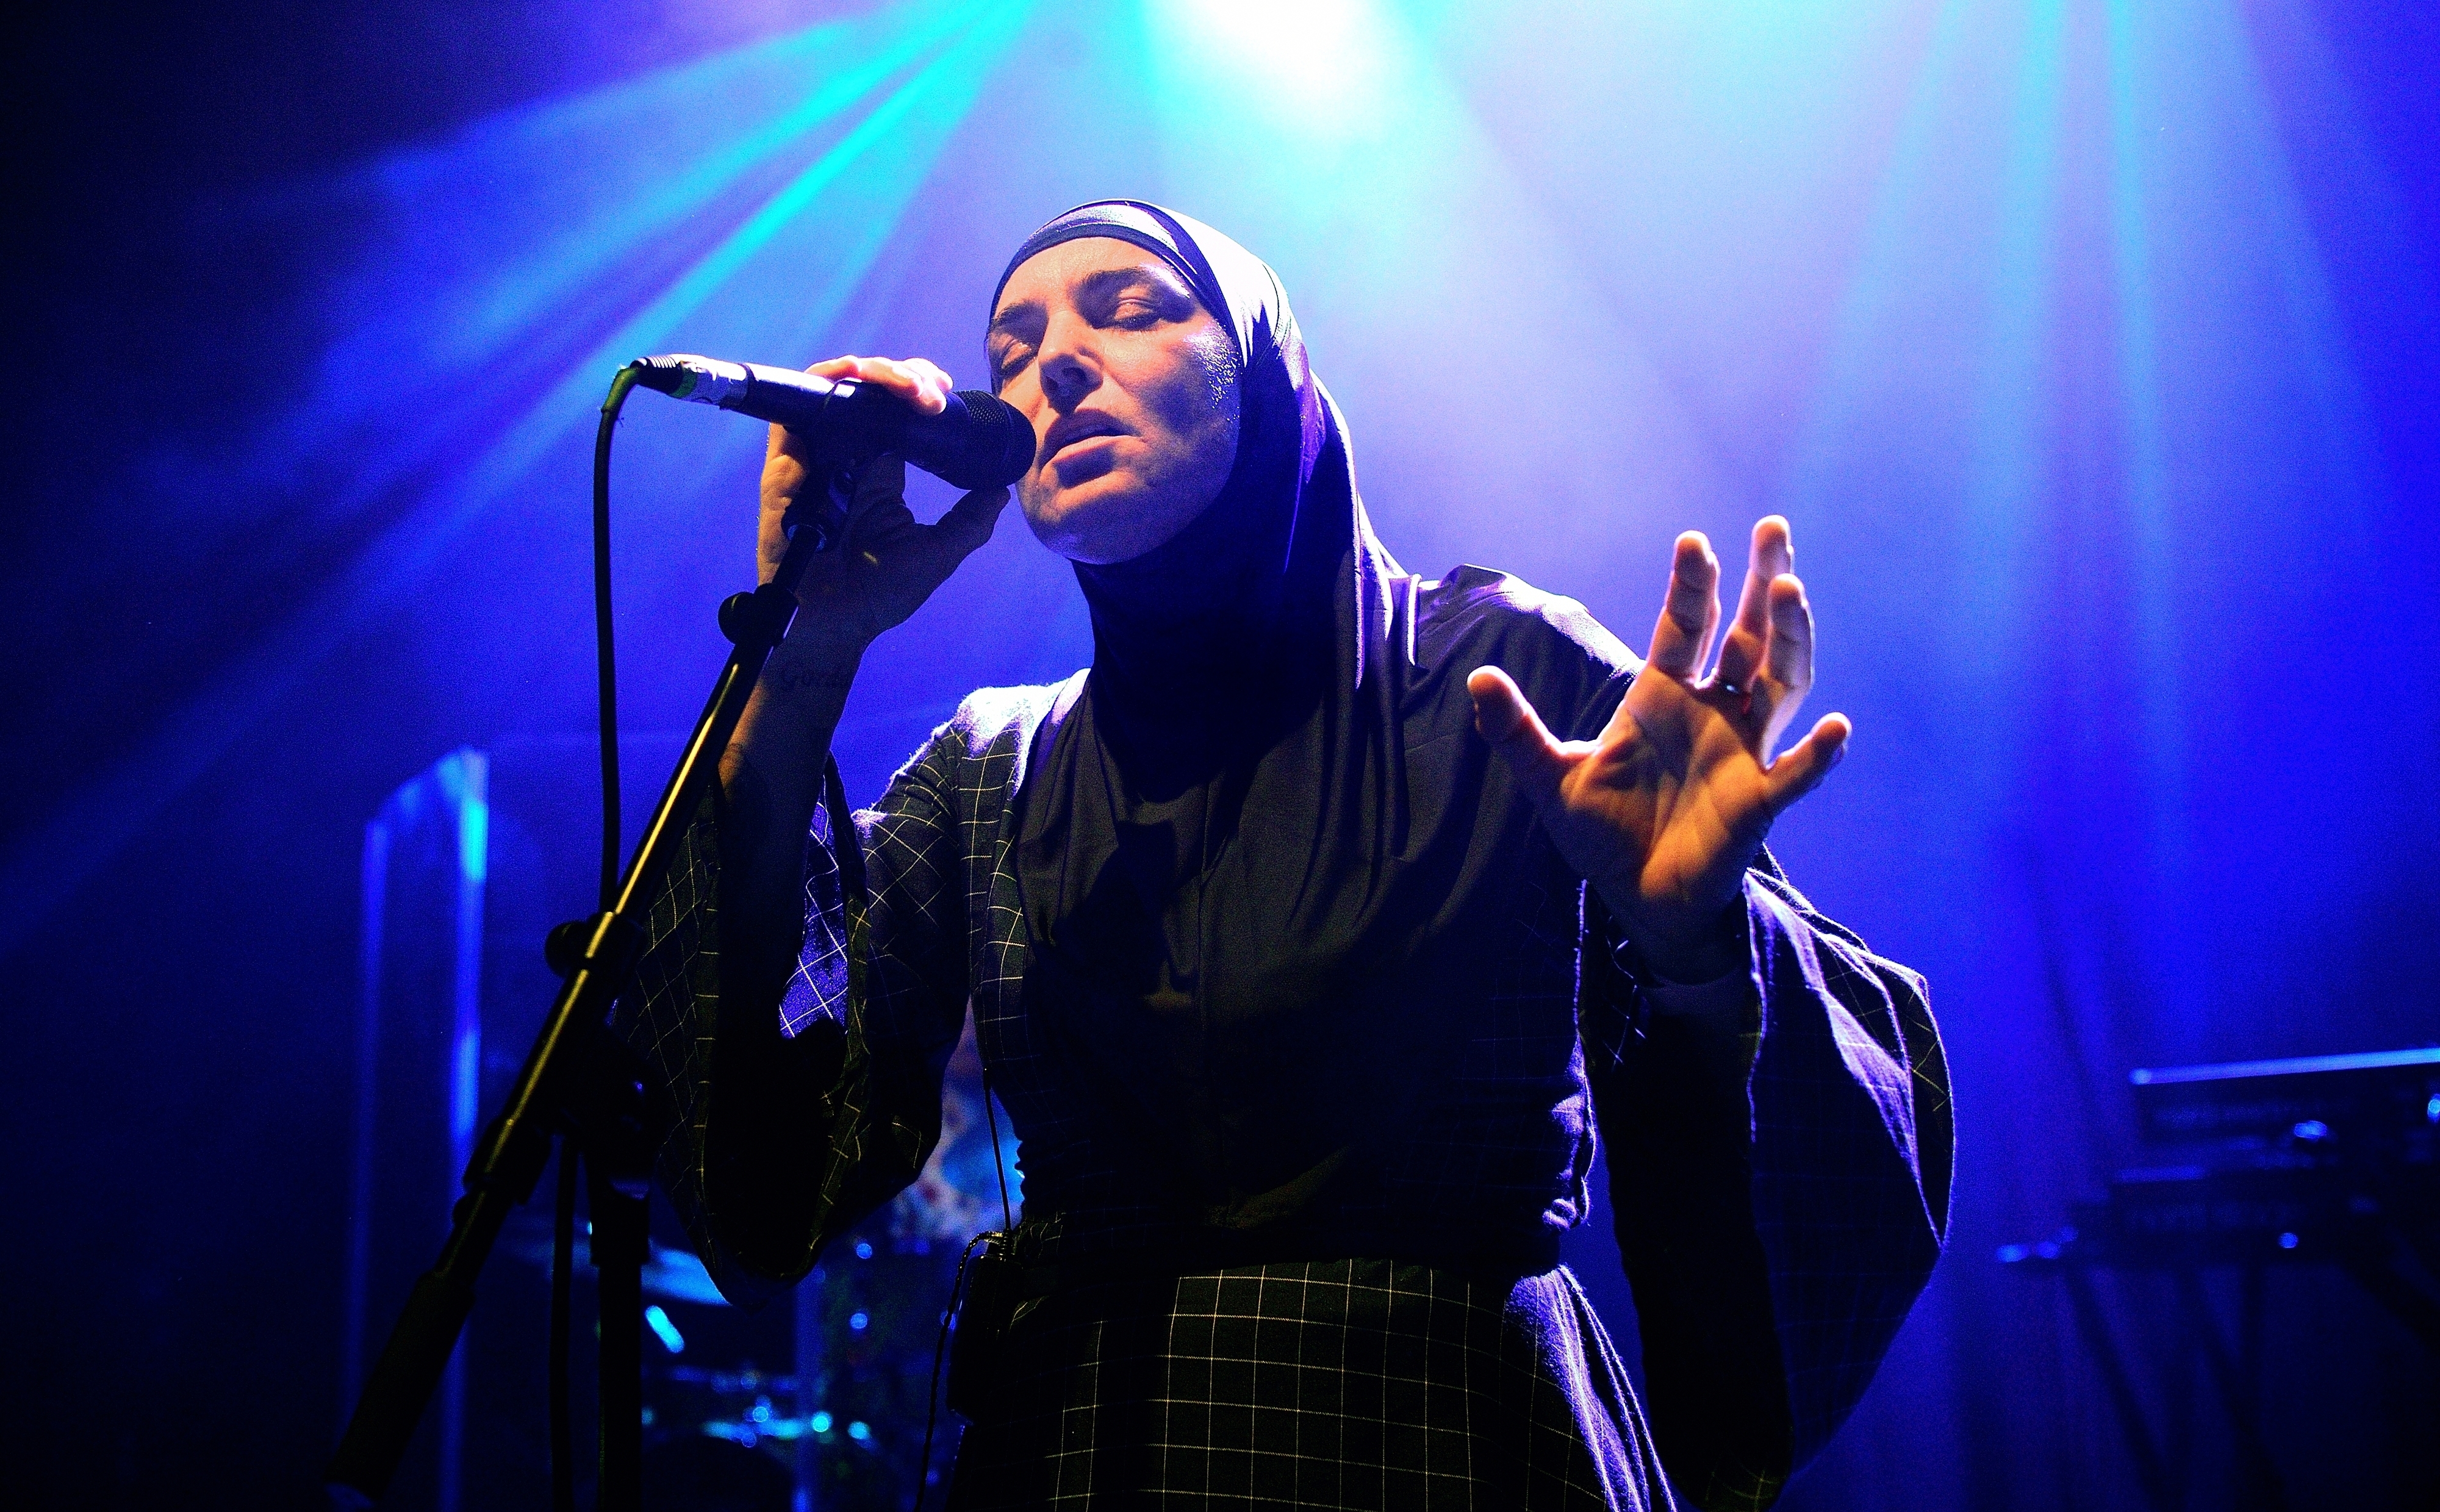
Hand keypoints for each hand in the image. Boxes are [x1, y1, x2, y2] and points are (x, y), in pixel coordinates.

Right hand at [757, 355, 1010, 650]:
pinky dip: (828, 381)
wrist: (834, 624)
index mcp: (880, 470)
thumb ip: (971, 521)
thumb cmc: (880, 593)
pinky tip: (861, 378)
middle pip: (872, 390)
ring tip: (910, 388)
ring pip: (840, 386)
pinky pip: (798, 405)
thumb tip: (1000, 486)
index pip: (898, 411)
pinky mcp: (786, 461)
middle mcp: (847, 455)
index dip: (920, 389)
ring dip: (877, 372)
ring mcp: (816, 454)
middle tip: (934, 392)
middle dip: (907, 375)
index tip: (947, 393)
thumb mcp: (940, 553)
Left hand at [1467, 517, 1849, 980]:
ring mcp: (1743, 752)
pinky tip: (1837, 730)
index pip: (1686, 626)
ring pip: (1782, 684)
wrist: (1634, 897)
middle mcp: (1713, 711)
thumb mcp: (1549, 777)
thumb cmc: (1600, 831)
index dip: (1693, 585)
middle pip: (1748, 636)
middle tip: (1774, 531)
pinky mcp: (1759, 802)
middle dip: (1763, 583)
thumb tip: (1475, 679)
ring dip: (1792, 639)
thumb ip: (1515, 730)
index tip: (1694, 541)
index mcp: (1663, 695)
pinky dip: (1817, 755)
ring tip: (1792, 592)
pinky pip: (1795, 774)